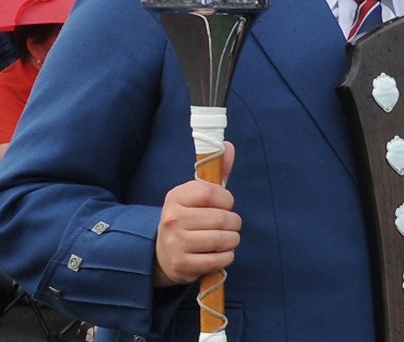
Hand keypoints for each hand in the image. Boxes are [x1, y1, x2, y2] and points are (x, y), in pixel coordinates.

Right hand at [154, 142, 240, 286]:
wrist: (162, 253)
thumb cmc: (187, 217)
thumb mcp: (196, 194)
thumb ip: (215, 172)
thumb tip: (229, 146)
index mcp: (175, 197)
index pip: (210, 192)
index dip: (227, 199)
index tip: (227, 204)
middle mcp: (172, 219)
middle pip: (219, 218)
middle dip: (234, 222)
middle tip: (232, 224)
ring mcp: (176, 244)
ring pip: (220, 239)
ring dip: (232, 239)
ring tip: (229, 237)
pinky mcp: (182, 265)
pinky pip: (217, 260)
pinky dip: (227, 256)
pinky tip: (223, 252)